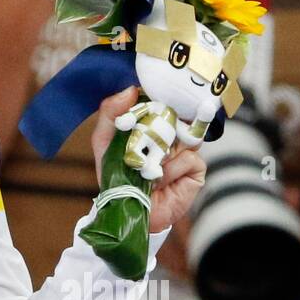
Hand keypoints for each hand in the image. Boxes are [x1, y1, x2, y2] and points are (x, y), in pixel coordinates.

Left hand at [91, 87, 206, 234]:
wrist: (128, 209)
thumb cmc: (117, 175)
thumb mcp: (104, 142)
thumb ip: (110, 114)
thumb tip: (131, 90)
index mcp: (151, 124)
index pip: (160, 101)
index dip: (154, 100)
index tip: (145, 102)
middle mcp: (171, 134)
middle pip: (177, 115)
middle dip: (157, 127)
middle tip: (144, 140)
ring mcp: (185, 150)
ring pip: (183, 136)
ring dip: (161, 152)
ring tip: (147, 167)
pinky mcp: (195, 169)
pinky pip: (188, 158)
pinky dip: (170, 170)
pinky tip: (159, 180)